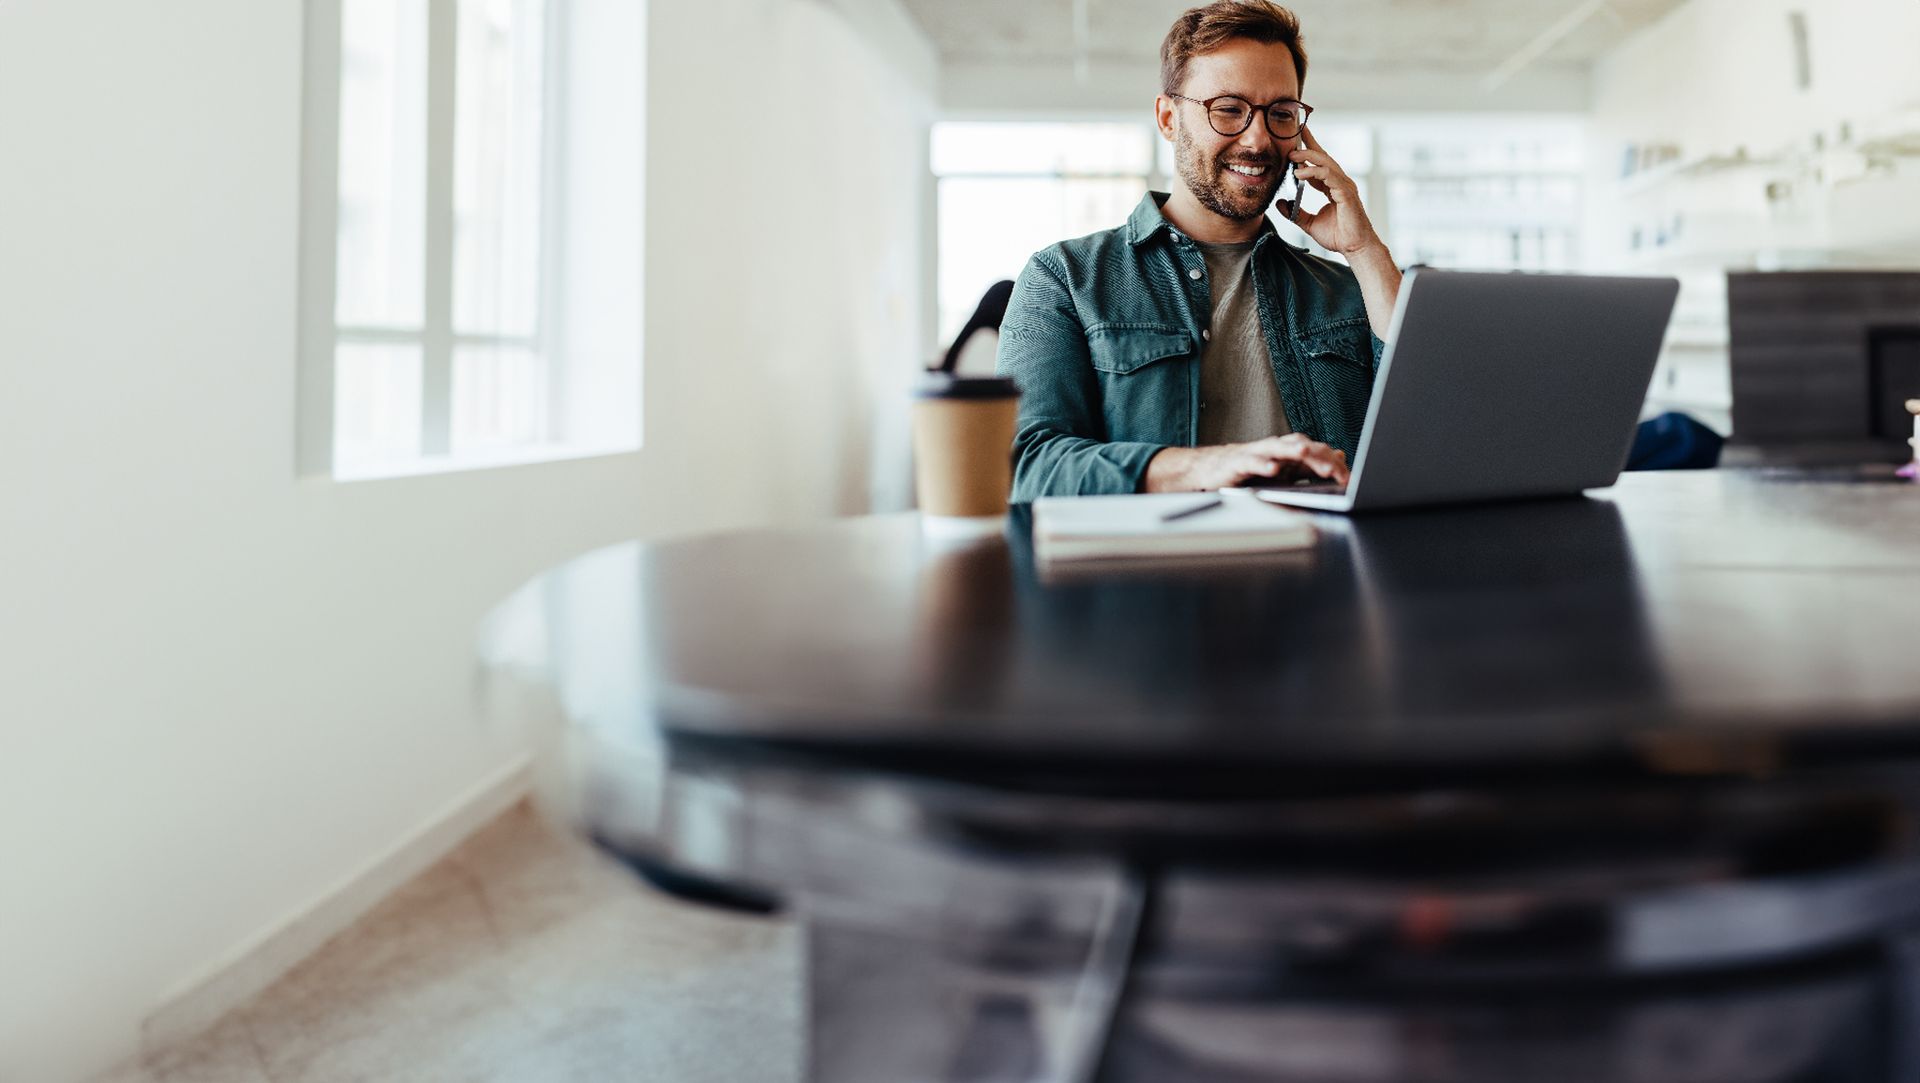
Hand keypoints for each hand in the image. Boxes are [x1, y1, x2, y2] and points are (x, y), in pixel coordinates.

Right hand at [1146, 434, 1349, 491]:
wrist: (1210, 471)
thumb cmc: (1248, 472)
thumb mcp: (1284, 472)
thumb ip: (1311, 466)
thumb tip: (1339, 457)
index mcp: (1289, 452)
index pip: (1317, 453)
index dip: (1333, 464)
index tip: (1349, 479)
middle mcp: (1275, 448)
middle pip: (1302, 446)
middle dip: (1319, 458)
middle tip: (1336, 471)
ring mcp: (1257, 453)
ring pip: (1278, 448)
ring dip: (1293, 450)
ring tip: (1305, 454)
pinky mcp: (1238, 462)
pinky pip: (1252, 462)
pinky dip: (1262, 464)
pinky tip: (1272, 469)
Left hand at [1280, 126, 1383, 256]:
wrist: (1354, 248)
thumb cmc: (1338, 236)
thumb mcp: (1309, 223)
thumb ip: (1295, 213)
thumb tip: (1280, 203)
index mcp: (1332, 187)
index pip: (1319, 164)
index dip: (1308, 150)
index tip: (1296, 138)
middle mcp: (1340, 183)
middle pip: (1323, 157)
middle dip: (1308, 145)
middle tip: (1291, 140)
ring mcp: (1344, 186)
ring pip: (1326, 163)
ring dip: (1308, 157)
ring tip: (1292, 156)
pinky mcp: (1346, 193)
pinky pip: (1329, 176)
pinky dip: (1314, 172)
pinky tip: (1300, 174)